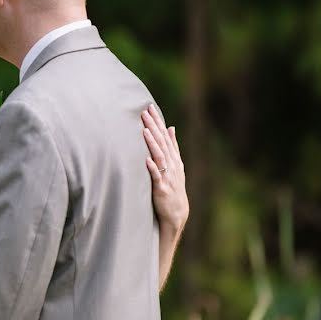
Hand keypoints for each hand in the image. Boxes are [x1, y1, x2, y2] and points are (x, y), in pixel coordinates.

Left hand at [142, 104, 188, 231]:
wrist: (176, 212)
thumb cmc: (173, 186)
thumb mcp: (175, 164)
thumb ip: (172, 146)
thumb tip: (170, 127)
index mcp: (173, 158)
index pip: (165, 136)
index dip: (157, 122)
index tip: (150, 107)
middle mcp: (171, 164)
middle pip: (161, 142)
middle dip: (153, 127)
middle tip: (144, 112)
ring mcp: (167, 176)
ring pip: (159, 156)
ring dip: (152, 143)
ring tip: (144, 130)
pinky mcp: (161, 188)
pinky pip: (156, 176)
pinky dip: (152, 168)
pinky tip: (146, 159)